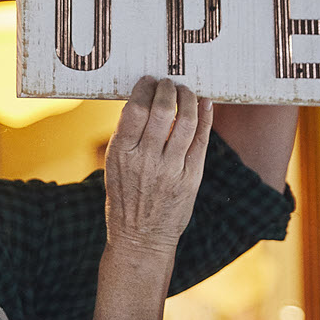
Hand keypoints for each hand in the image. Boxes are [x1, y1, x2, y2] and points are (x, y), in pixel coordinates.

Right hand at [104, 77, 213, 256]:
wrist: (140, 239)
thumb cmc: (124, 200)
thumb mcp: (114, 167)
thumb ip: (127, 137)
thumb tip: (143, 104)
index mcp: (121, 153)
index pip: (135, 109)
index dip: (145, 89)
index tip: (149, 80)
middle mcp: (146, 159)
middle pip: (162, 110)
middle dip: (168, 89)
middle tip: (169, 83)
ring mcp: (170, 169)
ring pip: (186, 122)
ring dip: (188, 99)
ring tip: (186, 91)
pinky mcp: (190, 178)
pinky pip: (201, 140)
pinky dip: (205, 117)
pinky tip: (205, 104)